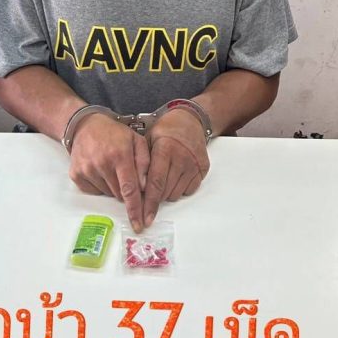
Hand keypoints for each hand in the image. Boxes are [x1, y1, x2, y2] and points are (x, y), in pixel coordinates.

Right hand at [69, 114, 149, 230]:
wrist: (85, 125)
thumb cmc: (114, 133)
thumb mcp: (136, 140)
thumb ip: (145, 163)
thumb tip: (145, 187)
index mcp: (120, 155)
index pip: (130, 189)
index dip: (135, 209)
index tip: (140, 224)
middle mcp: (101, 164)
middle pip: (119, 194)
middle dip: (126, 190)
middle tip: (124, 173)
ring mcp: (87, 170)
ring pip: (107, 194)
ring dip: (113, 187)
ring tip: (110, 167)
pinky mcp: (76, 175)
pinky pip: (94, 191)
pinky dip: (100, 185)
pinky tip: (100, 170)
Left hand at [144, 109, 209, 226]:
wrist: (190, 120)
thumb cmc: (166, 130)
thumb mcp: (149, 139)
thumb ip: (142, 162)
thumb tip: (134, 188)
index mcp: (165, 149)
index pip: (155, 183)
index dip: (149, 203)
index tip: (144, 218)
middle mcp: (182, 157)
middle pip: (165, 191)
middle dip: (154, 197)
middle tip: (147, 192)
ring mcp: (194, 164)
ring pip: (176, 194)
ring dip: (166, 192)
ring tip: (163, 177)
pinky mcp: (202, 169)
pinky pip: (188, 190)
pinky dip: (179, 189)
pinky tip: (175, 176)